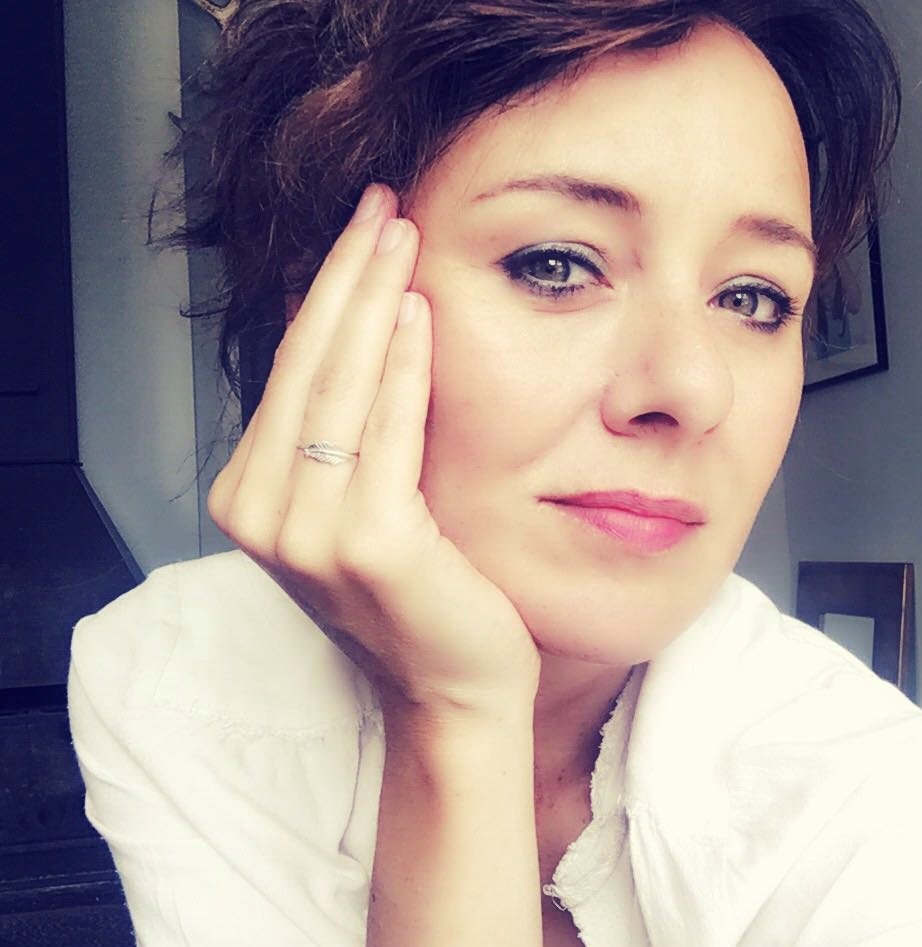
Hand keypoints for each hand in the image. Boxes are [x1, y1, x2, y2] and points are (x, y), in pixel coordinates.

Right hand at [207, 185, 541, 715]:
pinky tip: (418, 310)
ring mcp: (308, 533)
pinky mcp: (368, 544)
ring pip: (341, 388)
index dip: (322, 292)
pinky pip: (388, 432)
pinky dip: (402, 367)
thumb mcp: (358, 500)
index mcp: (251, 499)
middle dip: (346, 276)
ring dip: (373, 300)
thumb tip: (346, 318)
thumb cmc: (420, 592)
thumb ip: (340, 425)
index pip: (288, 372)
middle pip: (308, 366)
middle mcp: (264, 515)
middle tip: (380, 204)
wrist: (455, 684)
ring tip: (398, 233)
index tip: (358, 229)